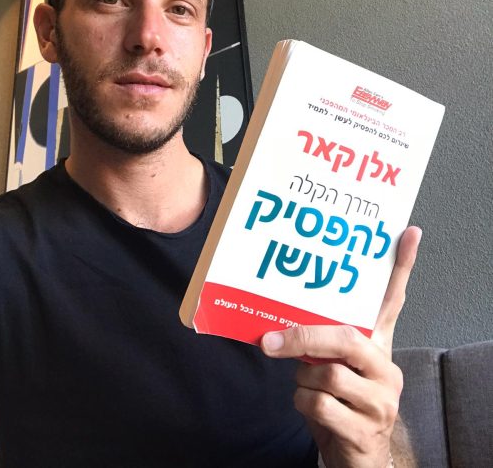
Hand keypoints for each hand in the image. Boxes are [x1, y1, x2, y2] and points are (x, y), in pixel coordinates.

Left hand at [260, 226, 420, 467]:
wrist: (356, 457)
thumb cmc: (340, 401)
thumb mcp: (335, 366)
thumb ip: (321, 340)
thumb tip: (279, 323)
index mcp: (379, 346)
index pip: (393, 301)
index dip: (402, 267)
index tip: (409, 232)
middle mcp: (386, 368)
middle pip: (345, 338)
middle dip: (301, 339)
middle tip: (269, 340)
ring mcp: (381, 400)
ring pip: (327, 373)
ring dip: (302, 379)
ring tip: (305, 383)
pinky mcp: (366, 429)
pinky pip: (319, 404)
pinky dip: (303, 404)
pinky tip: (310, 406)